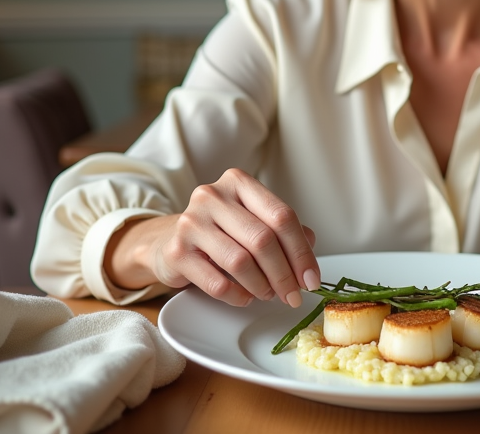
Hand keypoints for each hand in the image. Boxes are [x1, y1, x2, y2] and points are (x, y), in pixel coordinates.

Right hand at [105, 168, 319, 307]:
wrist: (167, 242)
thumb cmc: (219, 232)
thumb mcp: (252, 221)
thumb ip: (283, 229)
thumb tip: (310, 248)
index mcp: (238, 182)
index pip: (281, 216)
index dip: (301, 251)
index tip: (312, 278)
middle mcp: (212, 196)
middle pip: (263, 240)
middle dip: (284, 274)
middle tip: (293, 295)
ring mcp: (191, 222)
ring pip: (241, 262)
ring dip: (262, 286)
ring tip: (268, 294)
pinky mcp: (176, 252)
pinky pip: (218, 283)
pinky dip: (239, 296)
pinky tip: (245, 296)